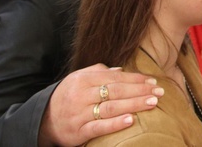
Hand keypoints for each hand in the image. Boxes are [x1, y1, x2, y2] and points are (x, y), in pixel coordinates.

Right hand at [38, 64, 163, 146]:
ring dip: (134, 104)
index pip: (115, 77)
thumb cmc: (67, 96)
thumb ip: (99, 72)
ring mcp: (79, 114)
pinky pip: (99, 127)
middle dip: (140, 91)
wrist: (42, 120)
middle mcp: (81, 95)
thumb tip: (121, 70)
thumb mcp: (78, 79)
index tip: (152, 81)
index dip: (135, 79)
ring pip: (110, 108)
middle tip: (159, 92)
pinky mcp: (78, 131)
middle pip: (116, 91)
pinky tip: (131, 120)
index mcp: (83, 79)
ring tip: (152, 103)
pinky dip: (116, 123)